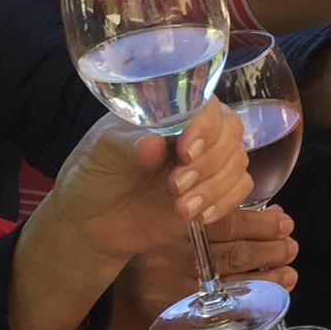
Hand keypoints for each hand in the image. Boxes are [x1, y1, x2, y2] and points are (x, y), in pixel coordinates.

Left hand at [44, 105, 253, 265]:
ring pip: (238, 162)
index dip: (205, 125)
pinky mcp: (213, 192)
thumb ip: (126, 145)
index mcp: (168, 112)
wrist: (90, 225)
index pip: (205, 104)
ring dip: (214, 187)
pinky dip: (225, 202)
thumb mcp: (99, 154)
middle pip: (231, 130)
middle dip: (209, 161)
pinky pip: (240, 189)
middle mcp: (193, 133)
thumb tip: (154, 145)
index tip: (185, 151)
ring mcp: (206, 163)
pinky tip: (198, 216)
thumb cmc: (92, 176)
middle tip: (174, 185)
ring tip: (180, 208)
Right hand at [111, 206, 298, 329]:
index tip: (284, 221)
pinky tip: (270, 298)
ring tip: (289, 272)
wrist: (104, 294)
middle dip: (271, 250)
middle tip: (291, 246)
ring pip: (235, 280)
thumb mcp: (170, 225)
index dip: (262, 223)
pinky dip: (250, 303)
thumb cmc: (144, 254)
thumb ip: (215, 217)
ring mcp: (178, 288)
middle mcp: (177, 256)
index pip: (228, 222)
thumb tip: (272, 214)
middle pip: (236, 252)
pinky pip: (222, 310)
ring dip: (269, 276)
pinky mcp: (178, 315)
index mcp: (176, 225)